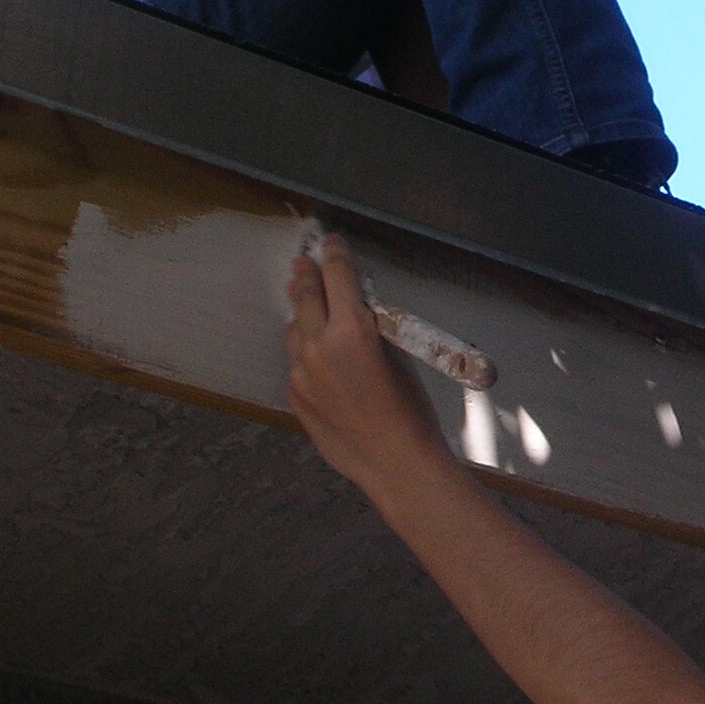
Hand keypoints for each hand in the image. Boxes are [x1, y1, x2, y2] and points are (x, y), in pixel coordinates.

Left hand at [285, 235, 456, 491]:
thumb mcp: (399, 354)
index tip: (330, 242)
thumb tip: (356, 310)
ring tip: (306, 304)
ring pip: (295, 329)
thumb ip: (371, 327)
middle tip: (304, 262)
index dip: (334, 254)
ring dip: (303, 316)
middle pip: (306, 296)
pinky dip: (304, 351)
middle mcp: (319, 345)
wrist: (394, 461)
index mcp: (352, 329)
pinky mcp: (294, 395)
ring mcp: (301, 372)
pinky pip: (295, 361)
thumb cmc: (410, 409)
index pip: (337, 276)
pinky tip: (316, 354)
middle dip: (307, 276)